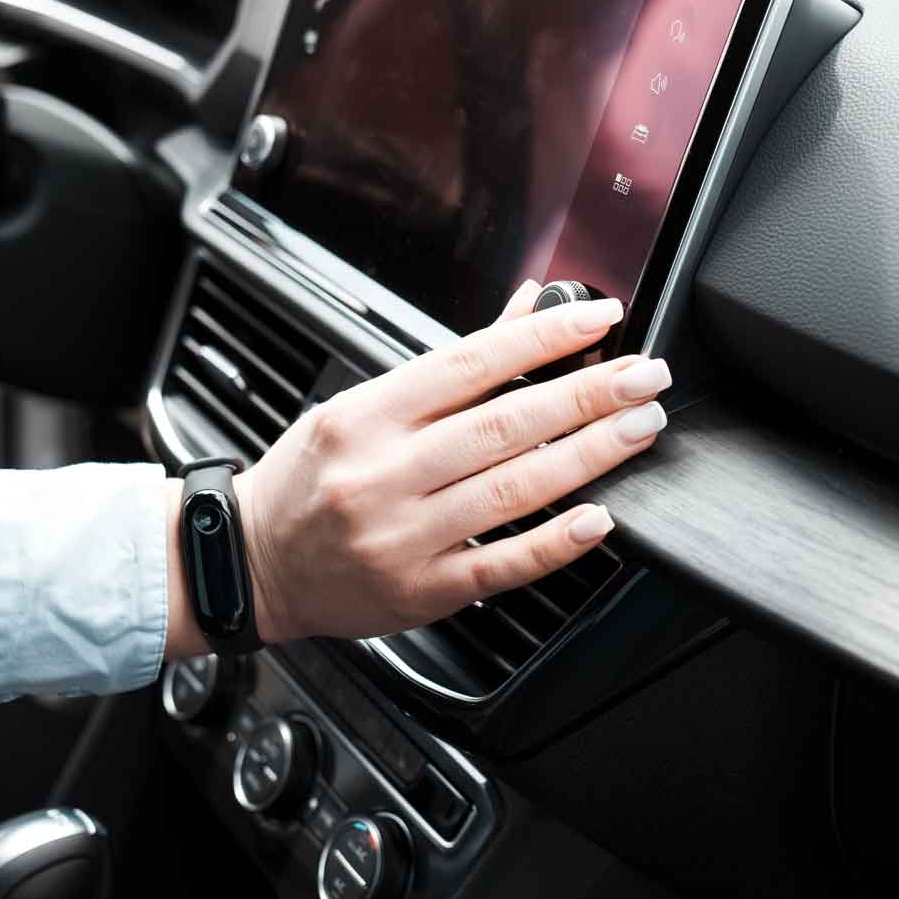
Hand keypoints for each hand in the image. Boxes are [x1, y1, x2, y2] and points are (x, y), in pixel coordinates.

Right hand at [166, 282, 672, 654]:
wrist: (253, 563)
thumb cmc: (310, 478)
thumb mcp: (362, 405)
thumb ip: (452, 365)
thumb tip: (529, 307)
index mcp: (367, 415)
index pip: (471, 363)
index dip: (544, 338)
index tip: (602, 320)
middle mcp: (383, 473)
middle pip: (503, 425)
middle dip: (587, 395)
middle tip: (645, 378)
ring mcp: (402, 536)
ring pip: (511, 490)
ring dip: (587, 457)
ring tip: (636, 429)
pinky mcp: (420, 590)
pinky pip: (500, 565)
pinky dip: (554, 542)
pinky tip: (596, 518)